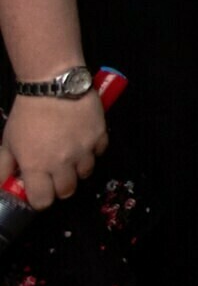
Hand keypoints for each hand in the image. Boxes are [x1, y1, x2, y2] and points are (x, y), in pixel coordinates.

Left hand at [0, 93, 107, 209]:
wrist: (53, 85)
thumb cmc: (27, 114)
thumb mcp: (7, 141)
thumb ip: (4, 167)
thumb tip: (4, 185)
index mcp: (36, 166)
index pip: (42, 201)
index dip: (40, 198)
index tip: (38, 189)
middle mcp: (62, 163)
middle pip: (67, 191)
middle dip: (59, 187)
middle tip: (54, 174)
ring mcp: (84, 150)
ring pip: (85, 173)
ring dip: (77, 169)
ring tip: (70, 155)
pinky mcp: (100, 136)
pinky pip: (99, 152)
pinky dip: (92, 150)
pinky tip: (83, 140)